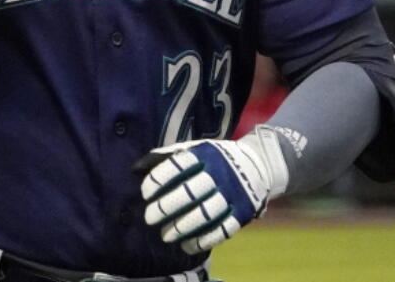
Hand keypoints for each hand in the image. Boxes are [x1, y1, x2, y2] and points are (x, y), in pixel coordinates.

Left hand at [134, 126, 288, 253]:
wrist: (258, 164)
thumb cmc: (215, 158)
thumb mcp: (195, 148)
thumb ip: (168, 156)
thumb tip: (136, 167)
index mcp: (205, 154)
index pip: (178, 166)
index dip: (159, 179)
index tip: (144, 192)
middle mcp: (220, 174)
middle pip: (190, 193)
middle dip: (166, 207)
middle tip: (149, 218)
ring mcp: (233, 195)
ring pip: (205, 214)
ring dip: (182, 227)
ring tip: (164, 235)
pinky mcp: (243, 213)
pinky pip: (222, 230)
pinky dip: (203, 240)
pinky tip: (186, 245)